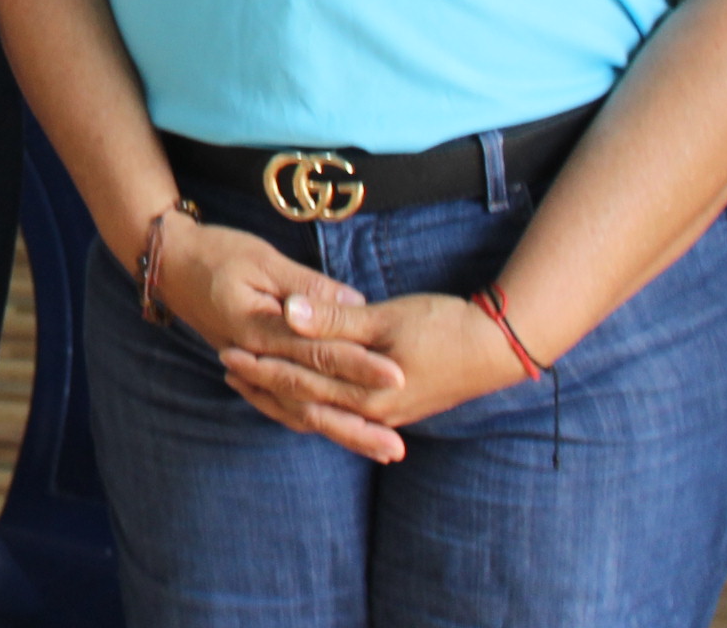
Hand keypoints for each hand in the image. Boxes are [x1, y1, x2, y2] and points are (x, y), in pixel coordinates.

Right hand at [151, 220, 407, 462]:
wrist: (166, 263)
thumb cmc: (214, 252)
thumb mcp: (262, 259)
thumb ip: (307, 287)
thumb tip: (354, 304)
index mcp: (258, 330)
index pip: (317, 353)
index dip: (358, 365)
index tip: (397, 376)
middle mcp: (254, 358)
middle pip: (312, 397)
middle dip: (357, 422)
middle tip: (395, 444)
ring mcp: (250, 367)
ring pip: (297, 410)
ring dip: (339, 432)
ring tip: (378, 448)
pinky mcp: (249, 367)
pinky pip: (279, 405)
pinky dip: (309, 420)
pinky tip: (336, 431)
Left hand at [218, 289, 529, 455]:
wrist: (499, 349)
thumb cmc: (444, 326)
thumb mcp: (386, 318)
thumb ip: (334, 321)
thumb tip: (287, 312)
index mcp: (364, 391)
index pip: (298, 380)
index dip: (261, 366)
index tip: (227, 351)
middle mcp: (371, 411)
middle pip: (304, 401)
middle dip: (264, 385)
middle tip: (226, 367)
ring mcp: (385, 413)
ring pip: (321, 412)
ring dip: (286, 398)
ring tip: (253, 384)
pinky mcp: (395, 408)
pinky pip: (343, 414)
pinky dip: (316, 406)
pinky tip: (303, 399)